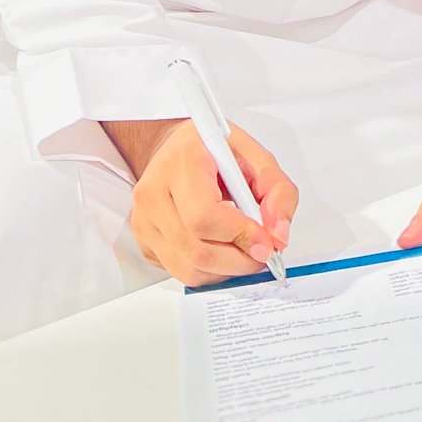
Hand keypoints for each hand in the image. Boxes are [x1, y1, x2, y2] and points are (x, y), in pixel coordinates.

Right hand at [107, 119, 296, 287]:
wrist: (178, 149)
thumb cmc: (214, 150)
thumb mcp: (256, 155)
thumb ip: (277, 191)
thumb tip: (277, 236)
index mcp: (181, 163)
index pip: (204, 216)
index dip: (240, 235)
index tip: (266, 243)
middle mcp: (154, 193)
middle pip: (197, 250)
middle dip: (239, 260)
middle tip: (262, 253)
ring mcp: (143, 221)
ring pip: (188, 269)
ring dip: (226, 270)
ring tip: (244, 251)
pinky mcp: (144, 242)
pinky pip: (179, 272)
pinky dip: (209, 271)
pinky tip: (222, 250)